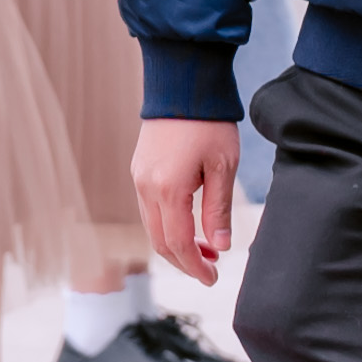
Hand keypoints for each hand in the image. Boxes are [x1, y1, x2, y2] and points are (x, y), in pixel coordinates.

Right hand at [137, 113, 235, 278]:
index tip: (213, 278)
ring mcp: (138, 178)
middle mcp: (146, 188)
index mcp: (168, 189)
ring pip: (152, 227)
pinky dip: (166, 225)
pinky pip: (148, 210)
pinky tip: (188, 224)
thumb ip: (219, 210)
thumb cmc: (208, 122)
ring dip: (176, 244)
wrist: (181, 83)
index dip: (195, 266)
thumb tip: (220, 246)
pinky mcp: (139, 170)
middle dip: (185, 261)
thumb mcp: (223, 167)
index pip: (178, 244)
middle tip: (211, 269)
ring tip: (206, 248)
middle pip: (160, 242)